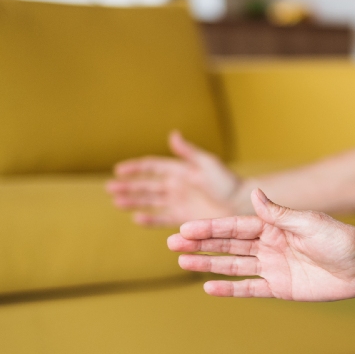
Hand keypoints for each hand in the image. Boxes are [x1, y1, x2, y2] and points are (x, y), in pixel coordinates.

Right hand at [107, 131, 243, 225]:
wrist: (244, 205)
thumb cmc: (230, 183)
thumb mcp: (208, 164)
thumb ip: (189, 152)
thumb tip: (172, 134)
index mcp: (182, 170)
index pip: (153, 167)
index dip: (136, 168)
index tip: (118, 170)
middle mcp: (178, 186)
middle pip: (147, 185)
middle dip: (129, 187)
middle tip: (110, 189)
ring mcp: (181, 203)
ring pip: (151, 201)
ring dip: (134, 201)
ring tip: (117, 202)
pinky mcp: (185, 219)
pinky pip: (163, 218)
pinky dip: (150, 219)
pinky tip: (137, 218)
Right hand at [169, 190, 354, 300]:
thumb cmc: (340, 239)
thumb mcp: (309, 222)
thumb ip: (279, 213)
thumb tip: (256, 193)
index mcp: (274, 226)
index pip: (235, 226)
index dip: (210, 228)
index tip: (185, 229)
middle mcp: (269, 245)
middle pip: (228, 245)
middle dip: (200, 244)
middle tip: (171, 245)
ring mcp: (273, 267)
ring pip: (233, 265)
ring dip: (208, 264)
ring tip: (182, 262)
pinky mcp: (280, 288)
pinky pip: (250, 289)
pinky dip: (230, 289)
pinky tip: (209, 287)